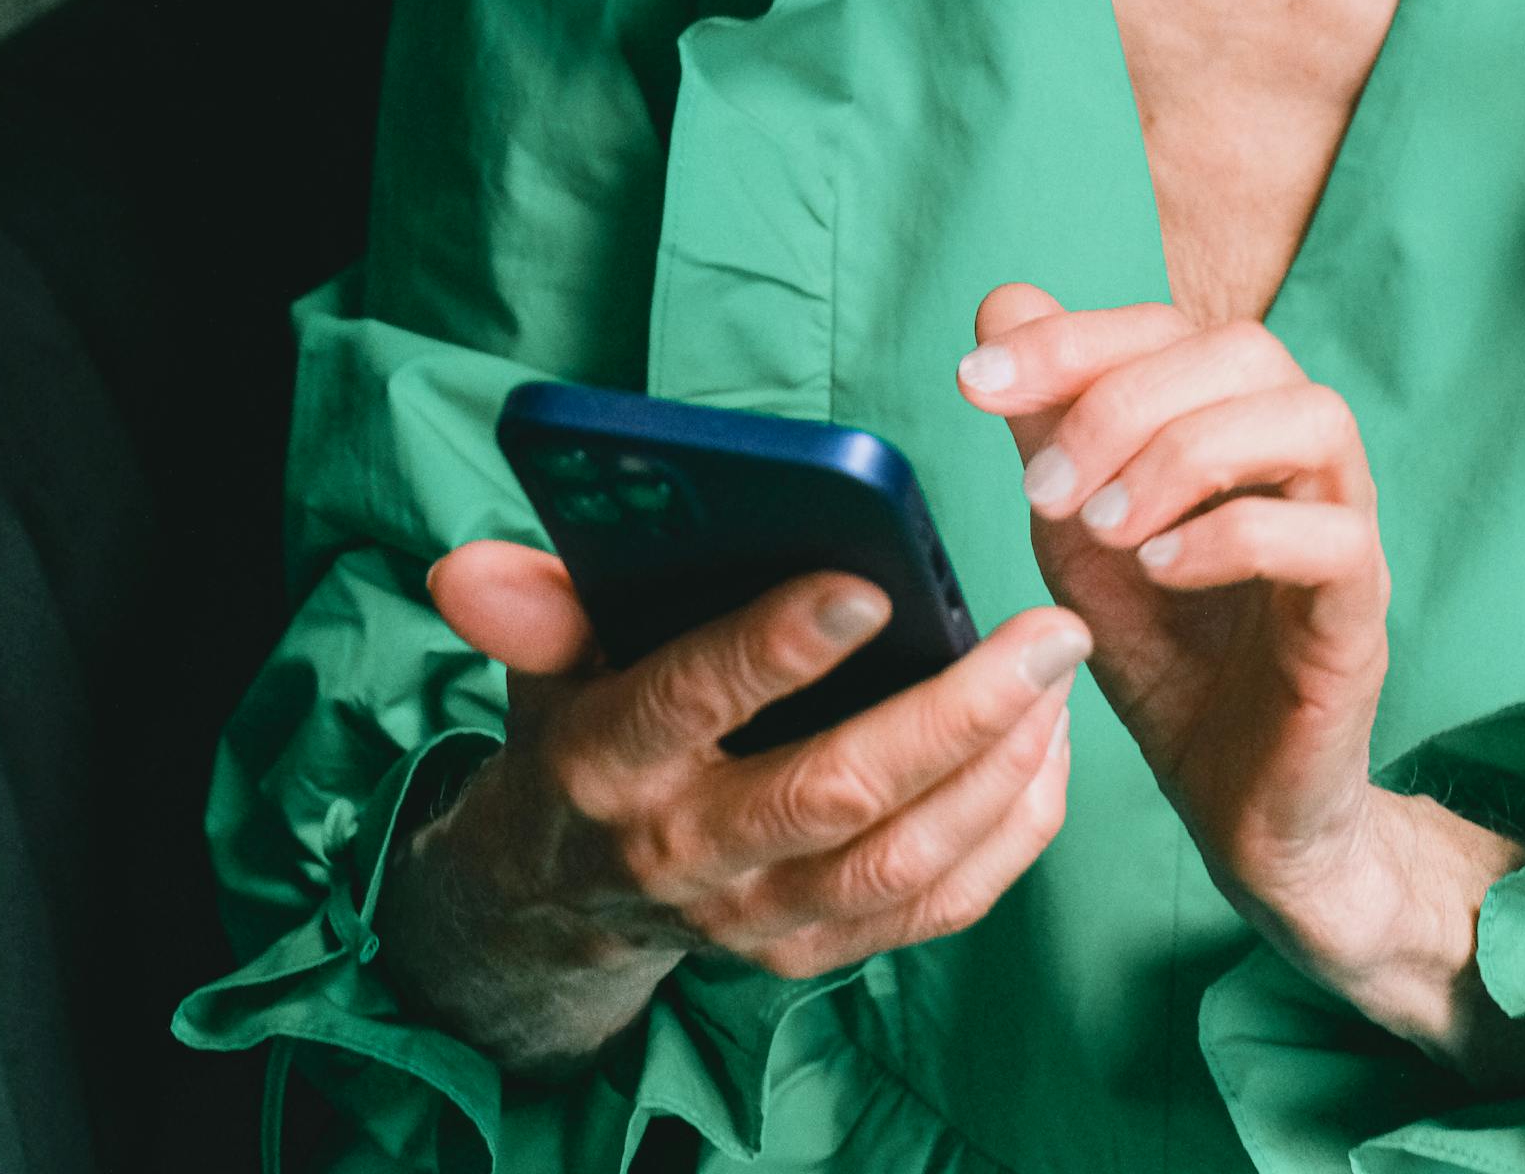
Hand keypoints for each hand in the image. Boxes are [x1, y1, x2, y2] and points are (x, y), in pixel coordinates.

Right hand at [379, 539, 1086, 1063]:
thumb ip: (530, 604)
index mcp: (612, 761)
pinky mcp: (816, 957)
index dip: (780, 645)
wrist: (563, 896)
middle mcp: (687, 854)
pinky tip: (1050, 749)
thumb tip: (465, 567)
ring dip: (999, 770)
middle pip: (835, 792)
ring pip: (902, 860)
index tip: (871, 582)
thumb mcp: (542, 659)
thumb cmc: (579, 729)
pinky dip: (1009, 835)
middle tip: (1044, 630)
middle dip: (954, 711)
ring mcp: (758, 919)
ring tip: (1059, 677)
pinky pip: (936, 910)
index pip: (696, 699)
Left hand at [958, 285, 1390, 936]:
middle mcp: (1298, 452)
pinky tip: (1159, 570)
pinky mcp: (1363, 612)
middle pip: (1244, 349)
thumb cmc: (1164, 650)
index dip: (1069, 339)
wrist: (1230, 798)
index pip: (1165, 325)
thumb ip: (1046, 424)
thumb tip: (1004, 303)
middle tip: (1043, 487)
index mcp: (1229, 416)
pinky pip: (1332, 537)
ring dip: (1187, 454)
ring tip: (1104, 527)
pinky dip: (1235, 536)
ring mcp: (1342, 525)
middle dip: (1123, 398)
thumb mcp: (1076, 528)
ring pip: (1312, 416)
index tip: (974, 384)